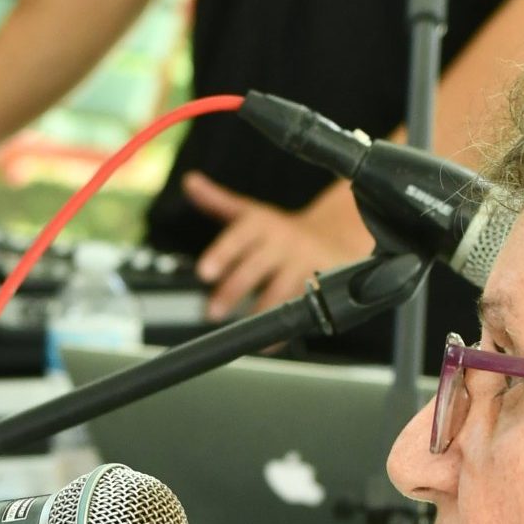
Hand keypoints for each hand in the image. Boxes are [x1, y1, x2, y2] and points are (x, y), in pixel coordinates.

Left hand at [184, 171, 365, 317]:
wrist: (334, 235)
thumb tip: (189, 181)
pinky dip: (287, 329)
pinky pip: (303, 308)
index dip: (222, 254)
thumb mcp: (250, 212)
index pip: (239, 237)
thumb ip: (217, 201)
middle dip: (233, 290)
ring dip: (260, 311)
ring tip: (241, 328)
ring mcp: (304, 263)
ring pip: (281, 290)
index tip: (204, 272)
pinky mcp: (324, 281)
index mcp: (262, 223)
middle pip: (256, 266)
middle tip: (212, 311)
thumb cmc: (280, 230)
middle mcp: (283, 241)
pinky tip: (271, 342)